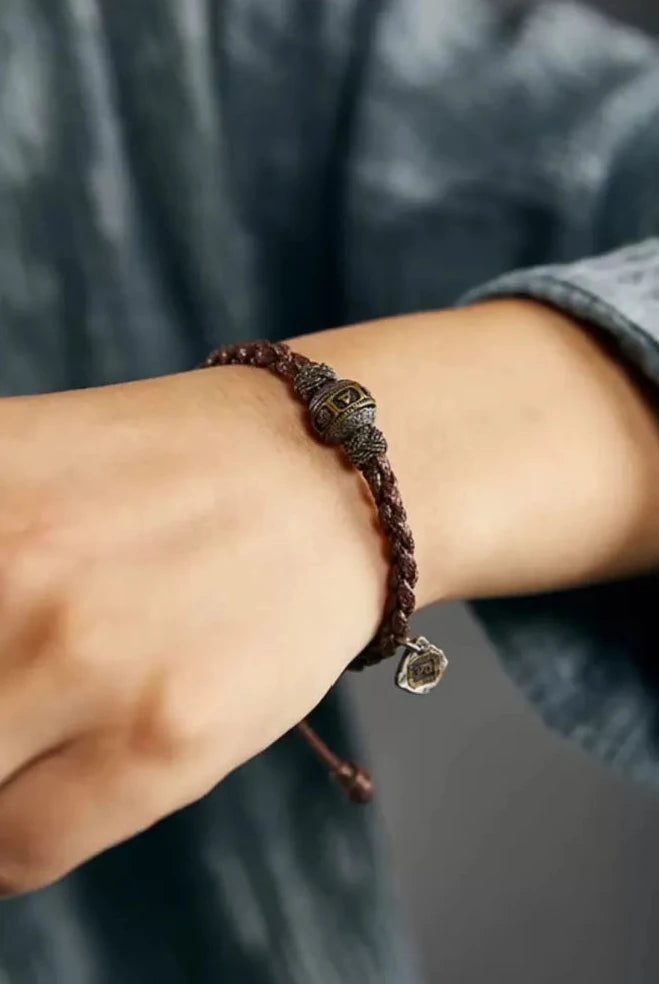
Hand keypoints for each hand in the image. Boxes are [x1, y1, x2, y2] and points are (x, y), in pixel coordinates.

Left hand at [0, 366, 386, 895]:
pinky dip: (9, 846)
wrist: (332, 480)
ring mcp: (86, 656)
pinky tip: (48, 791)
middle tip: (6, 709)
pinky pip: (18, 850)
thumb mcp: (21, 469)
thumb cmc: (179, 474)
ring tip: (27, 741)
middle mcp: (9, 570)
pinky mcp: (164, 736)